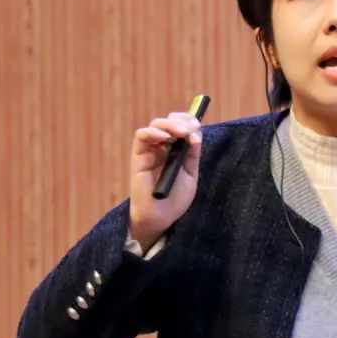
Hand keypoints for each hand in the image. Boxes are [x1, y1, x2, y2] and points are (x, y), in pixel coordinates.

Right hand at [128, 112, 202, 250]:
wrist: (161, 217)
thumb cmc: (175, 198)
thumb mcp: (190, 174)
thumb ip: (192, 154)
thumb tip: (196, 134)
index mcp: (175, 150)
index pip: (179, 126)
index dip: (188, 121)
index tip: (197, 124)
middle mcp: (162, 147)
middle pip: (168, 122)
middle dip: (181, 120)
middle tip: (191, 128)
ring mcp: (150, 151)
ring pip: (155, 125)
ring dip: (170, 124)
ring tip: (182, 132)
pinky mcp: (139, 157)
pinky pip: (141, 137)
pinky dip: (152, 132)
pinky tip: (164, 138)